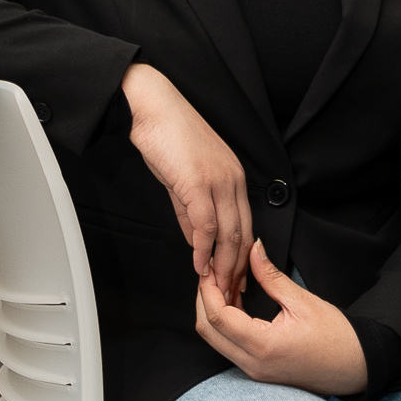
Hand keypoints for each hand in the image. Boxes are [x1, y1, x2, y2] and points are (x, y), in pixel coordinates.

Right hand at [122, 63, 252, 298]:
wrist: (154, 107)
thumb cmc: (167, 136)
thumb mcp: (184, 178)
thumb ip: (191, 211)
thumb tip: (196, 239)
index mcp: (235, 178)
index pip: (246, 226)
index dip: (242, 257)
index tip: (237, 278)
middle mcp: (233, 181)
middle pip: (242, 235)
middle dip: (236, 269)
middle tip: (230, 293)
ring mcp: (219, 182)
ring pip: (228, 234)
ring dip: (222, 266)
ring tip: (215, 287)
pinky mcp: (198, 184)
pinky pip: (206, 225)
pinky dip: (202, 250)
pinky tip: (198, 265)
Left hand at [195, 242, 368, 395]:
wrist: (357, 368)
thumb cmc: (337, 338)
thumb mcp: (304, 301)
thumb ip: (271, 276)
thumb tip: (254, 250)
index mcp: (263, 346)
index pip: (217, 316)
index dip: (208, 288)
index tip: (209, 267)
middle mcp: (252, 363)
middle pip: (207, 330)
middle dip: (205, 298)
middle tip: (213, 272)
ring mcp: (253, 370)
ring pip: (215, 339)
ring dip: (213, 310)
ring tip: (225, 283)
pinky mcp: (257, 369)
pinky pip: (228, 345)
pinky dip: (225, 322)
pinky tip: (236, 302)